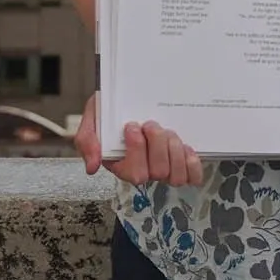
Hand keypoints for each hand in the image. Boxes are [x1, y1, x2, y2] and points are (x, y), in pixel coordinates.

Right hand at [73, 93, 203, 187]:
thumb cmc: (110, 113)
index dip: (137, 149)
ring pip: (175, 175)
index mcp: (121, 165)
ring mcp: (163, 170)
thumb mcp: (92, 120)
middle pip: (158, 172)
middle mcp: (144, 171)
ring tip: (168, 132)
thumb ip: (87, 141)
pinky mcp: (181, 165)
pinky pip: (192, 177)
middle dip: (157, 143)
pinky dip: (192, 164)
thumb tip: (92, 167)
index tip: (132, 125)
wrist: (128, 103)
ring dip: (174, 150)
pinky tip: (186, 147)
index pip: (135, 172)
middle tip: (150, 124)